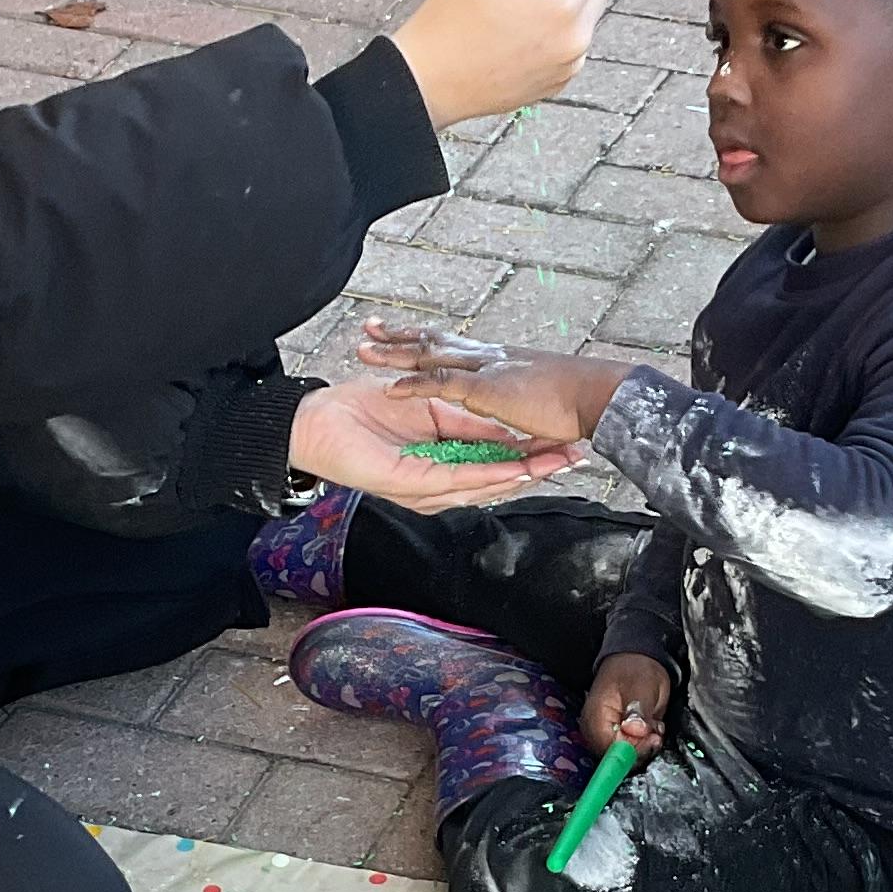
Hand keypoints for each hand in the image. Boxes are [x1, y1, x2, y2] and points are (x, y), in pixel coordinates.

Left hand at [284, 377, 581, 509]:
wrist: (317, 419)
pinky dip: (487, 475)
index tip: (566, 445)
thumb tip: (505, 429)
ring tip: (554, 466)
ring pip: (483, 485)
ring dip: (521, 476)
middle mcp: (438, 480)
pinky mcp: (411, 484)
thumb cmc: (363, 408)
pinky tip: (513, 470)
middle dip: (538, 469)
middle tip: (575, 459)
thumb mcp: (429, 405)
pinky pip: (455, 480)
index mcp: (443, 458)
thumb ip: (466, 421)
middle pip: (497, 480)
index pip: (495, 460)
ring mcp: (425, 486)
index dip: (531, 454)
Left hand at [354, 325, 625, 447]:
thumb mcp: (540, 398)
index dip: (426, 337)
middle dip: (399, 333)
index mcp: (499, 359)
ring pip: (429, 355)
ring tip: (363, 349)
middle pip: (434, 340)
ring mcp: (486, 369)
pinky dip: (413, 384)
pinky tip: (389, 387)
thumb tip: (518, 408)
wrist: (598, 396)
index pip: (454, 342)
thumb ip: (520, 401)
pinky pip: (441, 383)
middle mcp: (488, 356)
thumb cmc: (579, 400)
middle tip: (369, 326)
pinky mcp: (486, 388)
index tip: (401, 332)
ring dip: (394, 352)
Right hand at [389, 0, 611, 127]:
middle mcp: (577, 35)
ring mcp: (572, 62)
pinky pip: (573, 38)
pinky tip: (516, 33)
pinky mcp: (562, 78)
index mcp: (564, 0)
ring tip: (514, 10)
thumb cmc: (452, 17)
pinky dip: (555, 29)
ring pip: (587, 8)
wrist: (427, 80)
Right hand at [582, 652, 673, 759]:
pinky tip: (651, 729)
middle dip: (640, 749)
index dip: (632, 751)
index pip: (609, 750)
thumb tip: (635, 731)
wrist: (637, 659)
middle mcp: (597, 731)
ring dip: (645, 746)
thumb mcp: (641, 686)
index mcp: (596, 718)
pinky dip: (645, 744)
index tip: (651, 739)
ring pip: (626, 757)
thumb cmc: (635, 669)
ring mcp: (607, 734)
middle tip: (656, 733)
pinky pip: (632, 750)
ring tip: (653, 725)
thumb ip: (638, 710)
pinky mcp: (618, 736)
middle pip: (616, 758)